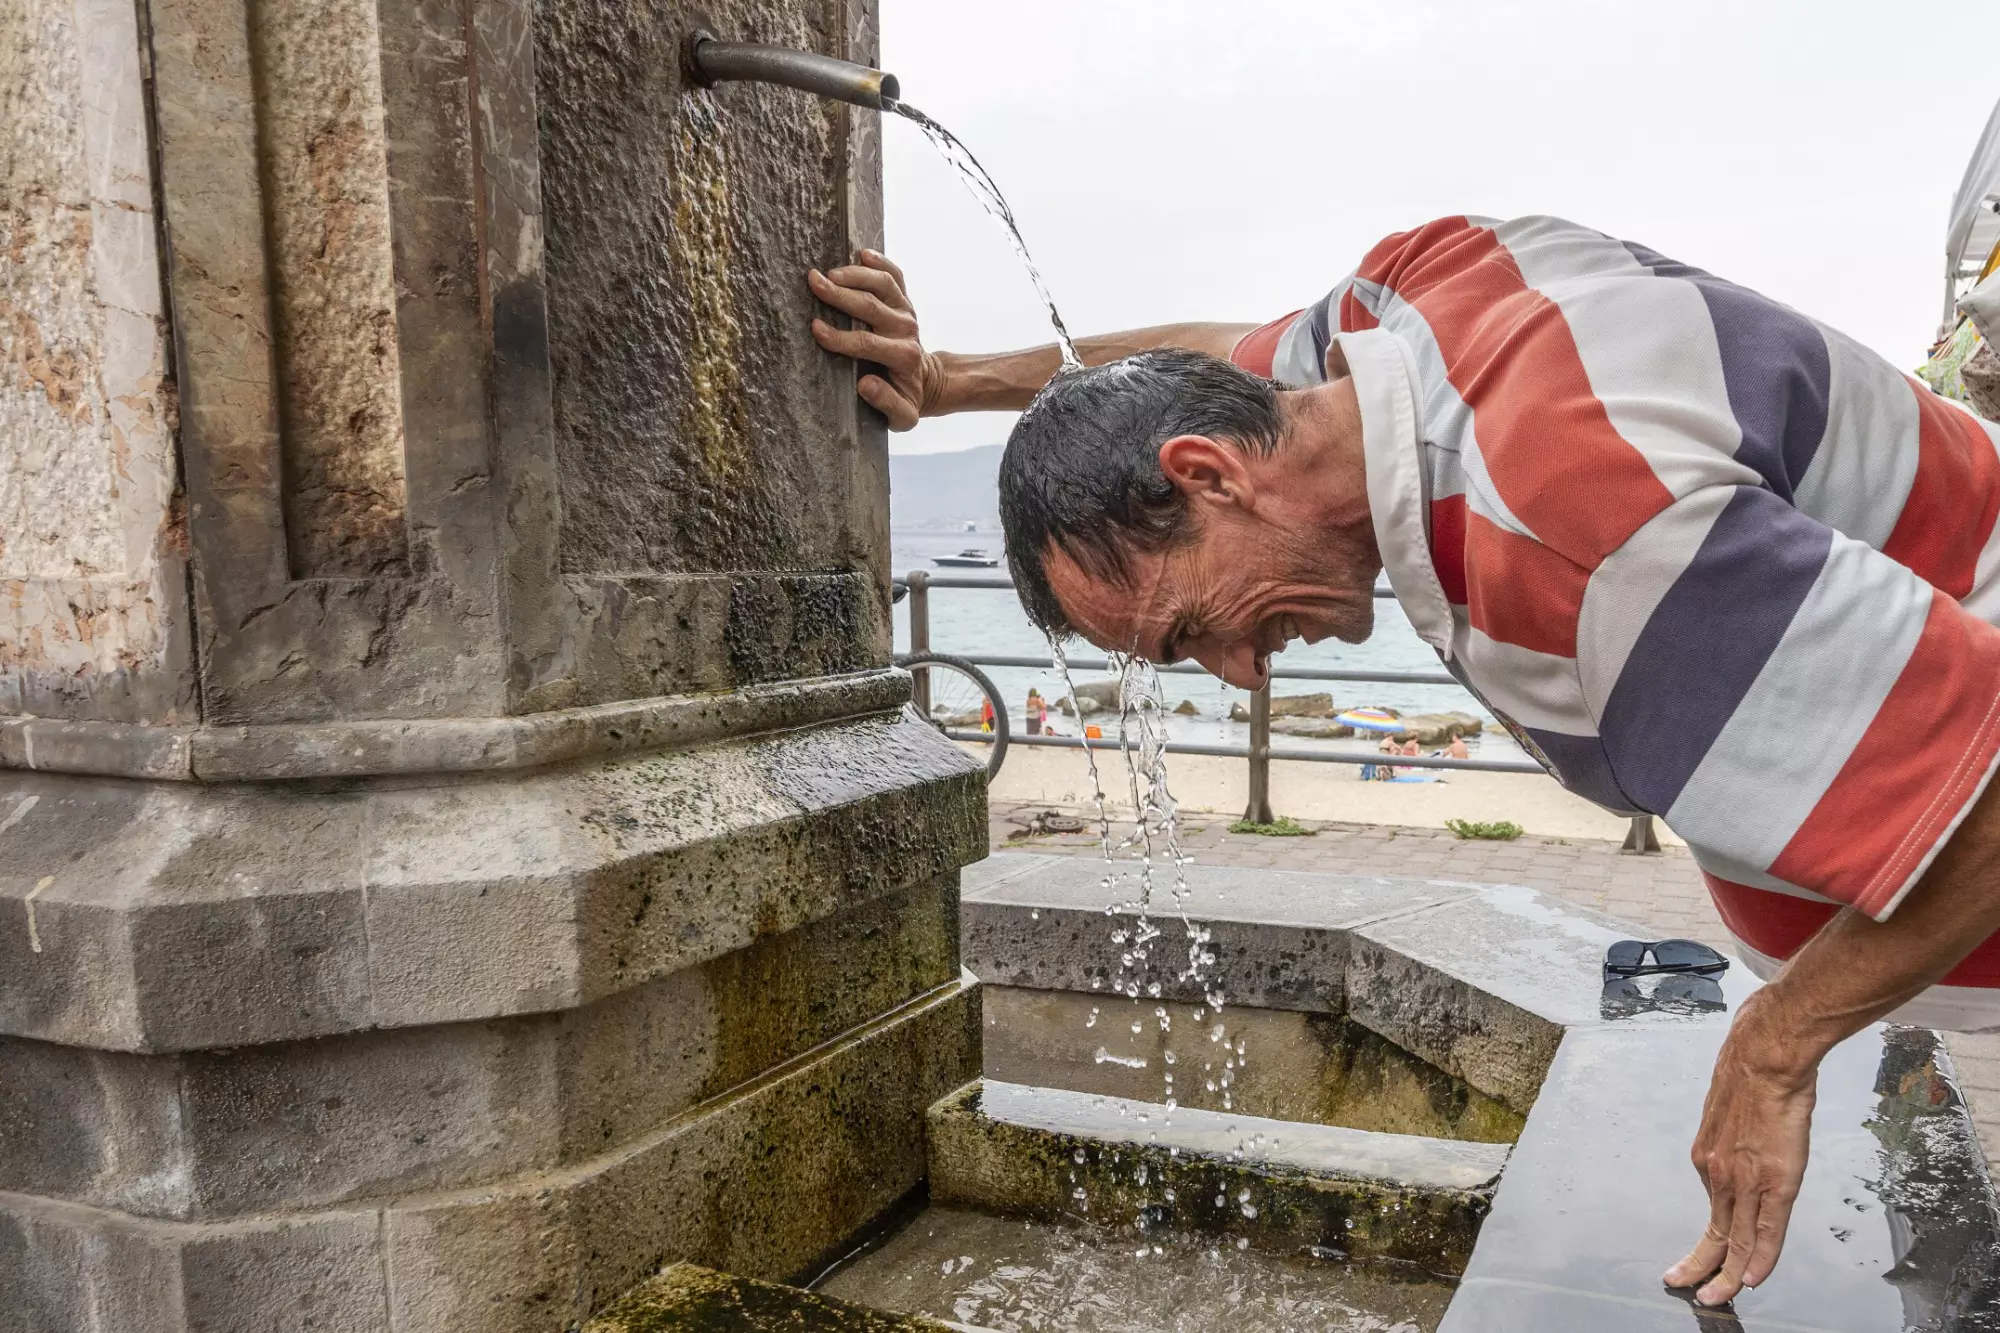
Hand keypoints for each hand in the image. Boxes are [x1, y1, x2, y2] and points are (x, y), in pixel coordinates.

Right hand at [808, 251, 941, 429]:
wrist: (926, 383)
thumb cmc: (906, 399)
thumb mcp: (901, 417)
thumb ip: (886, 404)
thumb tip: (864, 384)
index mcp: (904, 357)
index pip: (868, 343)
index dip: (841, 337)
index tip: (815, 328)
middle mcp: (907, 330)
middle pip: (872, 306)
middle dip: (840, 294)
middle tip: (813, 282)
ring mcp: (906, 311)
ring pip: (883, 284)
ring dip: (855, 273)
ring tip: (828, 271)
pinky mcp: (904, 300)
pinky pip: (895, 275)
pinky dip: (880, 261)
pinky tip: (860, 253)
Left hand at [1663, 990, 1819, 1305]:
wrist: (1765, 1054)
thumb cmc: (1751, 1074)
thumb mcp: (1729, 1115)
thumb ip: (1731, 1142)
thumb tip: (1740, 1150)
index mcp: (1708, 1157)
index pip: (1711, 1211)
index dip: (1707, 1242)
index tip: (1697, 1260)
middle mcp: (1719, 1173)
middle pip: (1715, 1233)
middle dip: (1700, 1268)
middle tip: (1687, 1289)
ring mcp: (1745, 1179)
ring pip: (1737, 1240)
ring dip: (1728, 1275)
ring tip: (1717, 1298)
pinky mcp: (1773, 1179)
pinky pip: (1766, 1231)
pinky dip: (1760, 1259)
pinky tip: (1753, 1279)